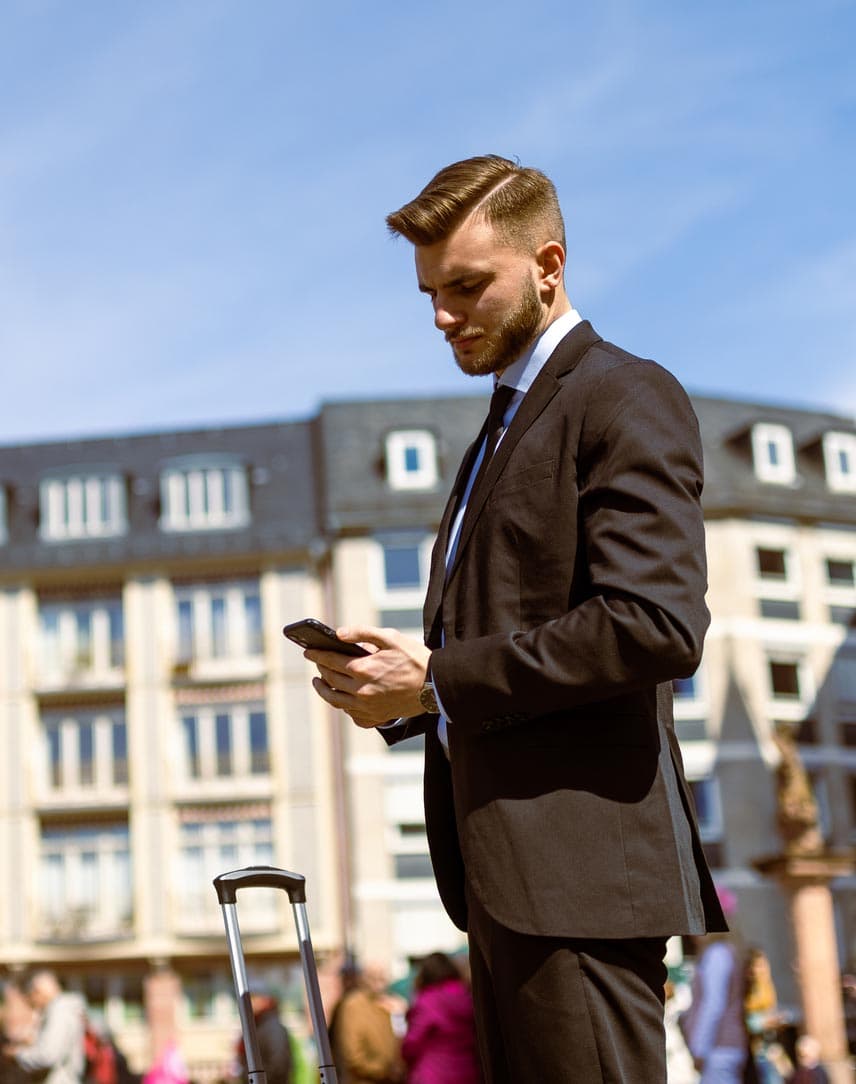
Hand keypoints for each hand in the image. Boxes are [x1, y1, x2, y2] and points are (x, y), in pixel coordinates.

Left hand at [306, 626, 430, 727]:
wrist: (435, 686)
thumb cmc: (415, 659)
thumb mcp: (391, 637)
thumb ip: (362, 632)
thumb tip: (338, 633)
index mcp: (363, 669)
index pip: (330, 660)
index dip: (317, 654)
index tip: (308, 651)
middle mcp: (361, 691)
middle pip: (330, 680)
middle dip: (320, 669)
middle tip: (316, 662)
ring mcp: (367, 707)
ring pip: (336, 701)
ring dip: (324, 690)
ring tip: (319, 682)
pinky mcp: (375, 717)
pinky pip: (352, 715)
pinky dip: (343, 706)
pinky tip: (343, 699)